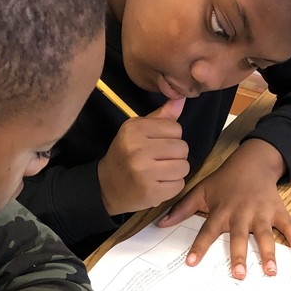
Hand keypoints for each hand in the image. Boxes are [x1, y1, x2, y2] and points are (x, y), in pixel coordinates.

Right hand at [97, 97, 188, 215]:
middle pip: (182, 147)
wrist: (106, 187)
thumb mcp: (138, 130)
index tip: (157, 145)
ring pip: (184, 166)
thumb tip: (182, 98)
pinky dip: (173, 186)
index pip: (176, 128)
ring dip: (177, 171)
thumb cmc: (126, 154)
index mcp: (134, 129)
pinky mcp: (150, 192)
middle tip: (160, 161)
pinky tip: (159, 184)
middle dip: (175, 155)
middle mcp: (137, 149)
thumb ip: (161, 116)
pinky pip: (179, 184)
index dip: (171, 137)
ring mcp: (144, 172)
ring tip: (161, 172)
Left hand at [157, 138, 290, 278]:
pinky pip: (288, 225)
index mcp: (221, 211)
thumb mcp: (201, 191)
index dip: (199, 246)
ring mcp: (261, 212)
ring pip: (265, 234)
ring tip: (270, 271)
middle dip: (239, 255)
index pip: (207, 231)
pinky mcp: (277, 210)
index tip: (192, 263)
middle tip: (239, 274)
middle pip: (239, 236)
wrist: (253, 161)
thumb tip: (160, 224)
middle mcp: (241, 213)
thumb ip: (182, 209)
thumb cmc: (225, 181)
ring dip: (268, 253)